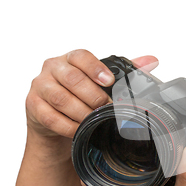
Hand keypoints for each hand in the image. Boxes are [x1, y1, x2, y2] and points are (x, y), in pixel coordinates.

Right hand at [26, 49, 158, 138]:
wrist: (53, 118)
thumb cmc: (79, 95)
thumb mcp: (101, 81)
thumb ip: (126, 70)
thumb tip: (152, 61)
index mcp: (70, 59)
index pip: (80, 56)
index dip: (95, 68)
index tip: (109, 80)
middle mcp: (53, 69)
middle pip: (72, 79)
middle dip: (93, 95)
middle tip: (107, 107)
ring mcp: (40, 87)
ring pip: (61, 98)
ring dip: (82, 112)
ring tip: (95, 119)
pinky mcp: (33, 107)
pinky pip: (51, 117)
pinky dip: (69, 126)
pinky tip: (80, 129)